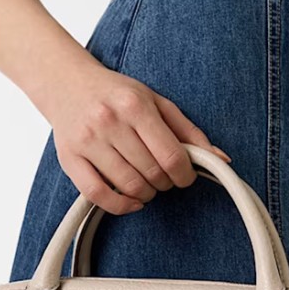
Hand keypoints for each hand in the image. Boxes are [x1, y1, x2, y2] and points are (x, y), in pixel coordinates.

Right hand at [34, 57, 230, 215]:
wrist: (67, 83)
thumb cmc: (116, 94)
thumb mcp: (157, 102)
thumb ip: (188, 131)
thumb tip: (221, 159)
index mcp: (134, 106)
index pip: (170, 155)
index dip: (184, 175)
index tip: (185, 177)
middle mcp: (109, 122)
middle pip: (151, 173)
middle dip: (165, 183)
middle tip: (164, 178)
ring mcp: (87, 141)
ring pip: (128, 186)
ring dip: (146, 195)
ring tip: (149, 186)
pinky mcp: (70, 159)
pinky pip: (98, 195)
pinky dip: (120, 206)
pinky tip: (131, 201)